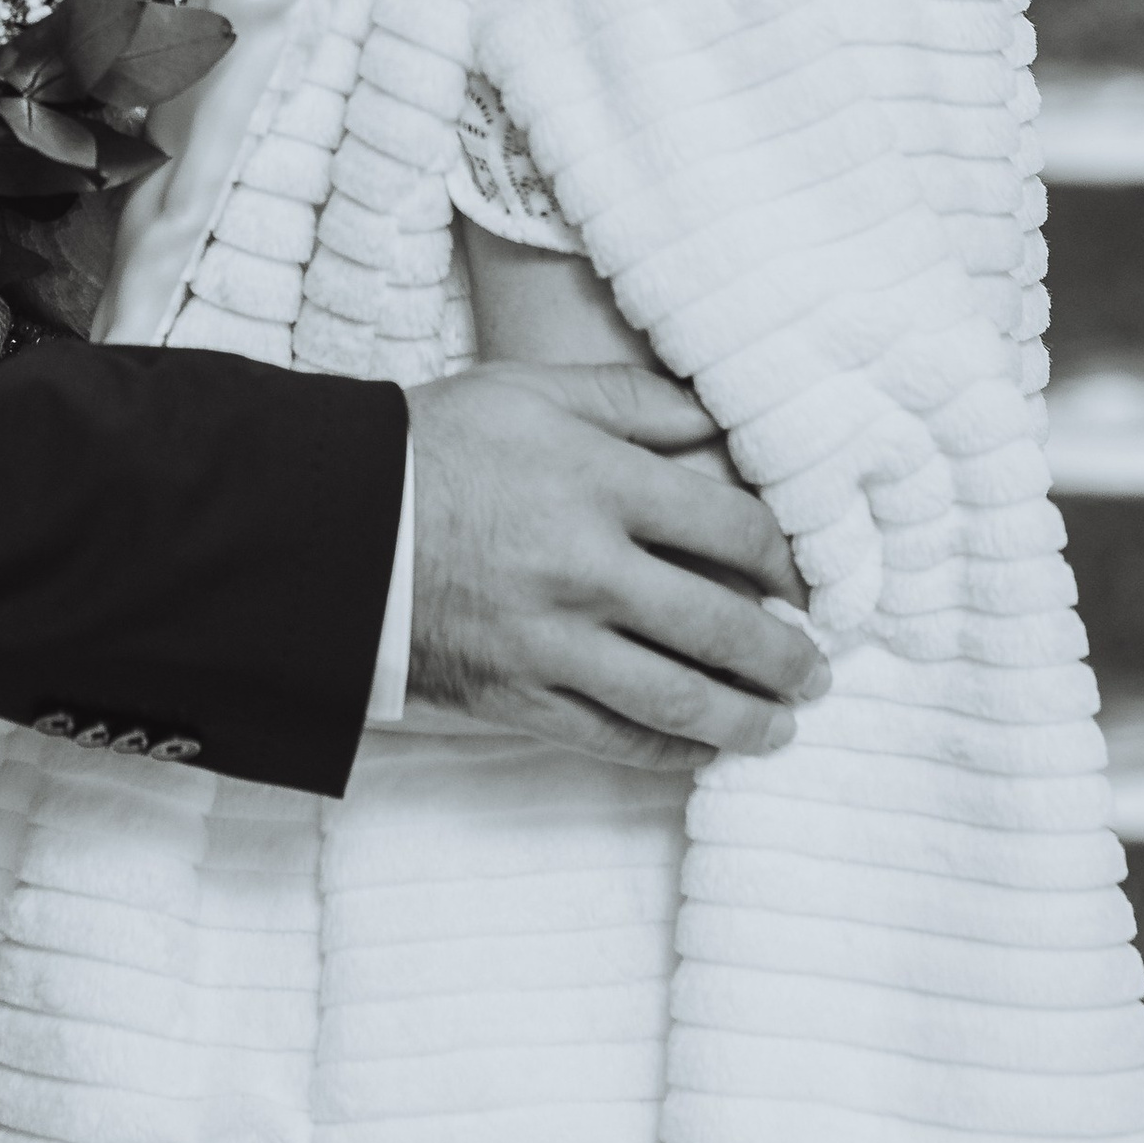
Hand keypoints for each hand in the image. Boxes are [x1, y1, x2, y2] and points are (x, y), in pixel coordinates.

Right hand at [402, 361, 825, 769]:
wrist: (325, 526)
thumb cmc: (429, 447)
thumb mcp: (527, 390)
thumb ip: (630, 399)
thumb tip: (719, 419)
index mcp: (598, 481)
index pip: (734, 527)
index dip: (790, 559)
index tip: (809, 580)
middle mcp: (585, 567)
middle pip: (721, 624)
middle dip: (786, 656)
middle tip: (817, 670)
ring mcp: (550, 640)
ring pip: (677, 697)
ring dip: (744, 719)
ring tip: (781, 727)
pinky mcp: (515, 695)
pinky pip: (610, 737)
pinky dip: (667, 752)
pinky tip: (699, 752)